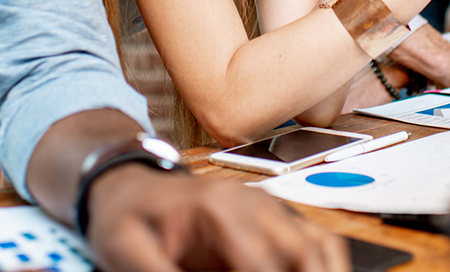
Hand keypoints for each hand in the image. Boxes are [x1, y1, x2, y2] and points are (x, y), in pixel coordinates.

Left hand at [86, 164, 349, 271]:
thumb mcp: (124, 252)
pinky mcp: (271, 220)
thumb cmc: (126, 218)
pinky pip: (314, 243)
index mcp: (220, 209)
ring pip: (318, 247)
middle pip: (302, 255)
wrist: (129, 186)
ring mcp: (267, 208)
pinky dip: (325, 265)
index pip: (263, 267)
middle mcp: (253, 203)